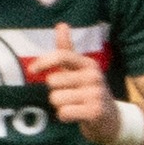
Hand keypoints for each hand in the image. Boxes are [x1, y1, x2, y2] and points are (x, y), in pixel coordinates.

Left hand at [29, 24, 120, 144]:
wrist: (111, 120)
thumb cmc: (90, 92)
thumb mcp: (80, 70)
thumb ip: (67, 49)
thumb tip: (61, 24)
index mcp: (88, 64)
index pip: (62, 56)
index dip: (44, 62)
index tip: (32, 70)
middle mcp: (93, 77)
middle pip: (53, 81)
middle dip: (55, 92)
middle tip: (68, 96)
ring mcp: (95, 94)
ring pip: (56, 99)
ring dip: (59, 106)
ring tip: (73, 106)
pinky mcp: (95, 112)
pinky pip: (64, 113)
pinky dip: (64, 117)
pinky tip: (75, 116)